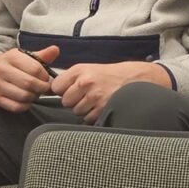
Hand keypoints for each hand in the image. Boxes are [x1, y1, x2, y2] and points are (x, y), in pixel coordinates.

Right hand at [0, 45, 58, 112]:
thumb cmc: (14, 64)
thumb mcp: (26, 56)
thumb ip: (43, 55)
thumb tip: (55, 50)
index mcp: (12, 56)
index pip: (35, 68)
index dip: (45, 76)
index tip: (47, 78)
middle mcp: (2, 70)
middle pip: (29, 83)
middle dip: (41, 88)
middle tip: (45, 88)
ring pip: (23, 96)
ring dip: (34, 97)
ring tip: (36, 93)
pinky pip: (15, 107)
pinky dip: (26, 106)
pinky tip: (28, 100)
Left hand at [50, 62, 170, 123]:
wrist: (135, 78)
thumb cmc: (110, 74)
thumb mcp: (89, 69)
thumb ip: (71, 78)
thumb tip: (53, 90)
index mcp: (79, 70)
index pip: (56, 87)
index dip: (62, 90)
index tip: (70, 89)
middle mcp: (85, 82)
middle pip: (65, 101)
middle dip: (73, 100)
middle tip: (86, 95)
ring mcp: (94, 96)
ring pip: (76, 111)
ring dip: (84, 108)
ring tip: (96, 99)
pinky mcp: (102, 109)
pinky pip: (88, 118)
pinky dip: (93, 115)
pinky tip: (102, 105)